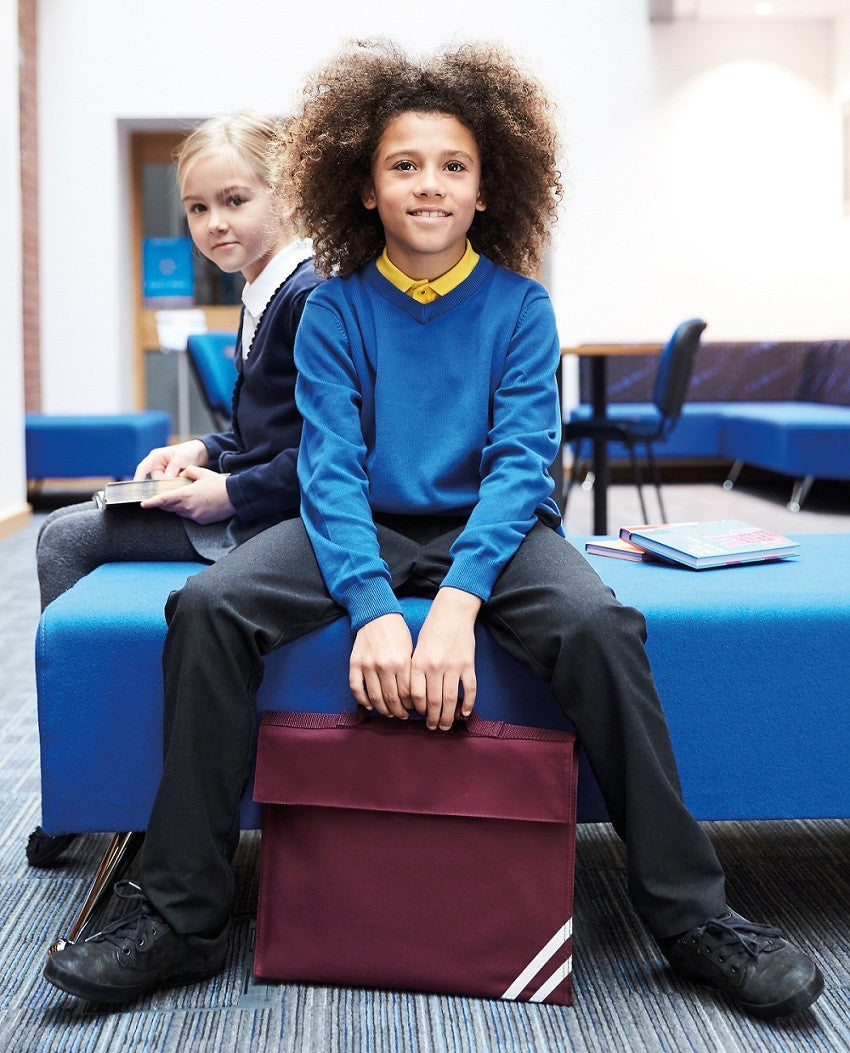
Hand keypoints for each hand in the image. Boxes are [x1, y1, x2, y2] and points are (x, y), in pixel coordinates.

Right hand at [134, 439, 208, 480]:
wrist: (199, 454)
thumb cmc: (188, 451)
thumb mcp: (181, 457)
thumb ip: (173, 467)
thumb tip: (166, 479)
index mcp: (156, 457)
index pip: (143, 467)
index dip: (138, 477)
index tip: (136, 485)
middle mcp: (157, 466)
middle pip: (155, 480)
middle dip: (165, 483)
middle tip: (177, 480)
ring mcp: (163, 473)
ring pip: (163, 485)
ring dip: (172, 485)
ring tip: (183, 478)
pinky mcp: (169, 479)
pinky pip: (169, 486)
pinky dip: (175, 486)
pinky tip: (183, 482)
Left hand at [140, 465, 235, 522]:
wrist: (235, 497)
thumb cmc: (219, 484)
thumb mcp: (203, 472)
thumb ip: (188, 472)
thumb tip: (182, 474)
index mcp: (186, 494)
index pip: (164, 500)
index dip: (152, 502)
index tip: (143, 504)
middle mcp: (188, 507)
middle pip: (170, 507)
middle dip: (165, 502)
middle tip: (166, 496)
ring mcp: (194, 515)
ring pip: (179, 512)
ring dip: (178, 505)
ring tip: (188, 497)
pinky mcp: (201, 521)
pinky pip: (190, 516)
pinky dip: (189, 510)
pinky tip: (198, 503)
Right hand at [349, 613, 412, 718]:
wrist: (377, 614)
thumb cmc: (397, 632)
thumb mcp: (411, 650)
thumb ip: (411, 672)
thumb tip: (416, 696)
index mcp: (401, 662)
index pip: (406, 694)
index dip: (410, 706)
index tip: (413, 709)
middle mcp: (384, 665)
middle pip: (391, 699)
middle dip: (398, 711)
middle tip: (402, 715)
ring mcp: (368, 665)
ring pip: (374, 697)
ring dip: (383, 709)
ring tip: (389, 713)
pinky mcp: (355, 663)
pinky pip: (356, 688)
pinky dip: (362, 700)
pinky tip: (369, 705)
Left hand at [411, 587, 480, 730]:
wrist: (453, 612)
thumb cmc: (432, 630)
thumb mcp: (417, 648)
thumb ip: (416, 670)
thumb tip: (416, 697)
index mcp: (419, 663)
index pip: (415, 695)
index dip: (418, 709)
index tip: (420, 716)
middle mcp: (434, 667)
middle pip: (433, 702)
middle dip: (434, 718)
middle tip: (434, 728)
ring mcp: (453, 666)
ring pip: (450, 700)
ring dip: (449, 716)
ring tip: (447, 725)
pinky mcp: (468, 664)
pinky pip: (469, 689)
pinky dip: (468, 704)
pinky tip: (466, 713)